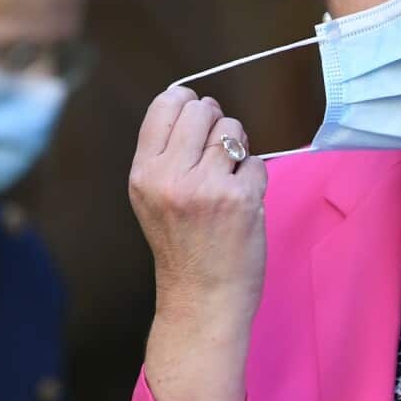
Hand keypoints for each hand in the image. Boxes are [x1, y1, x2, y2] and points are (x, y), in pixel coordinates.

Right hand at [128, 87, 267, 321]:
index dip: (187, 103)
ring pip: (233, 129)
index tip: (196, 120)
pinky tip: (242, 203)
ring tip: (227, 179)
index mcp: (143, 173)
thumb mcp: (152, 197)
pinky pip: (256, 161)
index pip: (165, 105)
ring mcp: (207, 186)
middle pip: (203, 109)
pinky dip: (254, 178)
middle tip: (215, 154)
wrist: (201, 299)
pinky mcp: (241, 198)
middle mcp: (170, 176)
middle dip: (215, 122)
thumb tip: (192, 101)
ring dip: (237, 148)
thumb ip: (165, 153)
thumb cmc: (182, 247)